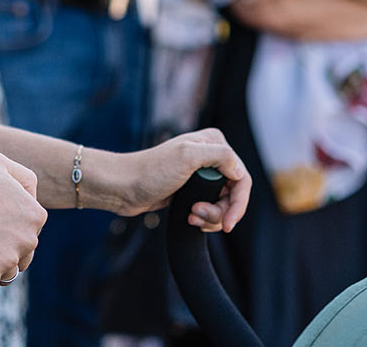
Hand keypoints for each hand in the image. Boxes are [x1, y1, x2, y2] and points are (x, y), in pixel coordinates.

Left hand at [89, 129, 249, 231]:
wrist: (124, 187)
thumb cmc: (151, 171)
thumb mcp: (187, 157)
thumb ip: (220, 156)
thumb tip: (239, 171)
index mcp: (213, 143)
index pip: (241, 176)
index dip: (238, 203)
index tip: (228, 223)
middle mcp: (210, 156)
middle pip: (233, 194)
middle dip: (219, 211)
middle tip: (198, 216)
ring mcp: (201, 174)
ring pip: (222, 204)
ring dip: (210, 216)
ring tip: (191, 217)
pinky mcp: (192, 190)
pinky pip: (210, 209)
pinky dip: (203, 218)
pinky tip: (189, 218)